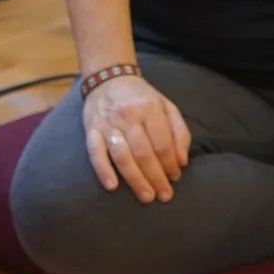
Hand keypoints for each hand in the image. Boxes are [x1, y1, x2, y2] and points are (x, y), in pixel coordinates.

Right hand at [82, 73, 190, 202]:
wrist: (108, 78)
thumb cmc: (141, 97)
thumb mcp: (166, 106)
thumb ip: (179, 132)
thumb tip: (182, 161)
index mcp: (150, 108)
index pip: (162, 143)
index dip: (170, 163)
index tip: (175, 178)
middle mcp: (129, 116)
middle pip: (144, 153)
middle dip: (156, 177)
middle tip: (164, 195)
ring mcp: (108, 123)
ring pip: (122, 156)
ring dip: (135, 179)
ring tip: (146, 196)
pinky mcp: (91, 130)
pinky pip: (95, 152)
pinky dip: (103, 170)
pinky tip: (112, 187)